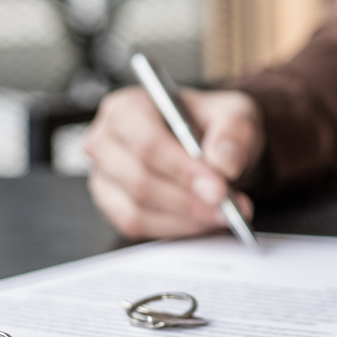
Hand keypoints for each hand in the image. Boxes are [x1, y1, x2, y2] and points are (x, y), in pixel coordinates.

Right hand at [83, 86, 263, 238]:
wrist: (208, 146)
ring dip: (185, 217)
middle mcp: (106, 140)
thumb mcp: (233, 114)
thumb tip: (223, 162)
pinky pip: (136, 226)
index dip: (182, 169)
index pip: (147, 142)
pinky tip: (202, 221)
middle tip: (226, 206)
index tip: (218, 188)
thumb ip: (232, 132)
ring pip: (137, 208)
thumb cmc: (211, 125)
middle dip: (187, 199)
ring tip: (223, 214)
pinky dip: (174, 228)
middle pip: (139, 179)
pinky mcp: (111, 205)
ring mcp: (103, 175)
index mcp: (128, 107)